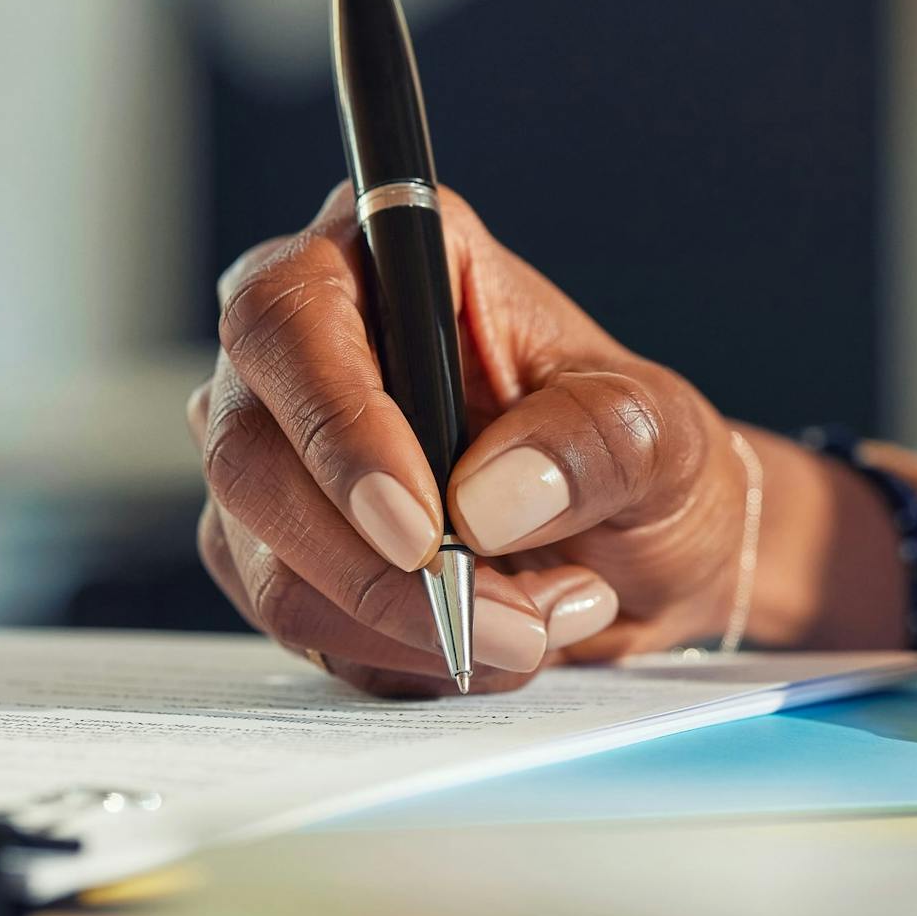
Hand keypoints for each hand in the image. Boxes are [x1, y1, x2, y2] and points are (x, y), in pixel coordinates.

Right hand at [191, 185, 752, 696]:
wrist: (640, 544)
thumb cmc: (639, 454)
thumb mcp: (662, 431)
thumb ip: (593, 441)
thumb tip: (488, 499)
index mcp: (394, 261)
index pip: (290, 317)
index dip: (338, 425)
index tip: (420, 528)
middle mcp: (306, 348)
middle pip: (254, 457)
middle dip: (386, 570)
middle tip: (513, 620)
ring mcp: (276, 454)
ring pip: (271, 563)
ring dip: (412, 626)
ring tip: (540, 622)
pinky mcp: (274, 550)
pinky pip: (301, 625)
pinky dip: (406, 655)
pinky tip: (494, 638)